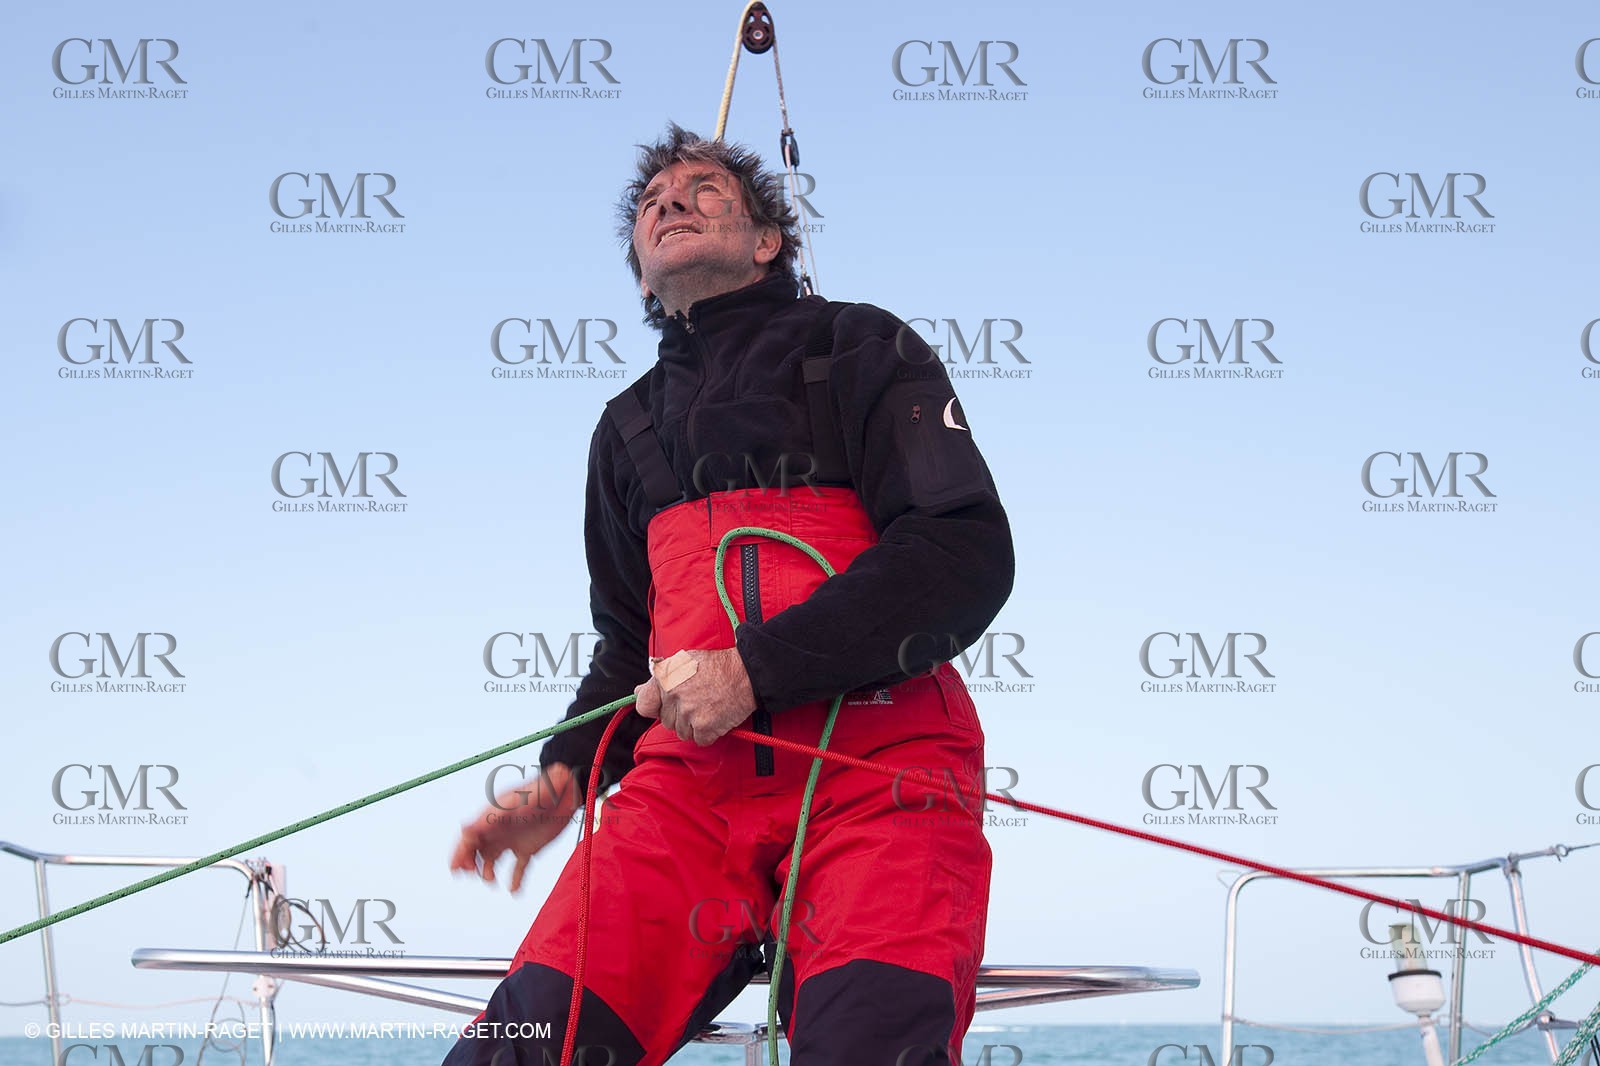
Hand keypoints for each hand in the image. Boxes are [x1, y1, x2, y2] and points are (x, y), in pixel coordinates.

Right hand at [448, 763, 578, 893]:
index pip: (469, 837)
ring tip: (492, 880)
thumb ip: (490, 817)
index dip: (461, 853)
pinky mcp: (528, 848)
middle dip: (468, 862)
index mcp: (492, 817)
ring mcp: (512, 840)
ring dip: (488, 872)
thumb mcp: (513, 803)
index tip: (460, 868)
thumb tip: (464, 828)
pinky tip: (514, 891)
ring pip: (492, 860)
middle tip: (472, 873)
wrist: (564, 791)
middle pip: (476, 849)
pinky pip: (518, 868)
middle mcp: (499, 830)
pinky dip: (515, 880)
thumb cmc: (538, 790)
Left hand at [634, 648, 756, 746]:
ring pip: (682, 732)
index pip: (644, 705)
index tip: (664, 705)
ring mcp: (688, 713)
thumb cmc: (717, 666)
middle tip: (697, 701)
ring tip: (708, 708)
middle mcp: (673, 696)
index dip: (655, 707)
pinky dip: (708, 733)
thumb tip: (638, 691)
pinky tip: (716, 717)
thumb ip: (659, 677)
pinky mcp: (703, 728)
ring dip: (694, 725)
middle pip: (666, 721)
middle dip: (680, 715)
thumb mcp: (684, 660)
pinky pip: (698, 740)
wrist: (747, 673)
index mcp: (665, 678)